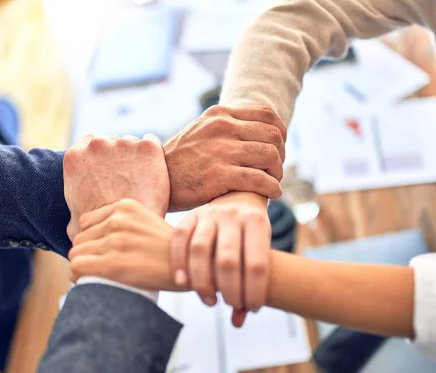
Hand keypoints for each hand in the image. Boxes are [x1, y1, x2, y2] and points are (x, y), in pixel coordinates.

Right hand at [63, 134, 168, 239]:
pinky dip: (153, 154)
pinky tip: (154, 171)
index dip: (98, 158)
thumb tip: (78, 224)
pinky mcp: (147, 147)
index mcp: (74, 157)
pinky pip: (152, 142)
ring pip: (131, 143)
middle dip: (117, 157)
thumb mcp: (75, 223)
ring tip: (141, 179)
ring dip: (135, 156)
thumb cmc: (101, 231)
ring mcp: (123, 143)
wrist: (130, 229)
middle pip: (110, 142)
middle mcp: (97, 144)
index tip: (107, 170)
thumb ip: (75, 211)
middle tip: (126, 178)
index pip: (87, 144)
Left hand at [68, 199, 181, 289]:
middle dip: (87, 254)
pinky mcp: (112, 263)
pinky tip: (89, 281)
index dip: (91, 240)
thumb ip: (124, 222)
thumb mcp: (148, 222)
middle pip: (80, 238)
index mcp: (125, 207)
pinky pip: (77, 267)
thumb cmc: (171, 251)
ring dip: (83, 266)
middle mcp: (118, 220)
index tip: (101, 252)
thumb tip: (98, 236)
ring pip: (76, 253)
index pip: (86, 222)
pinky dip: (78, 276)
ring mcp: (115, 241)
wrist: (192, 268)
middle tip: (100, 267)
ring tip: (96, 275)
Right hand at [165, 105, 286, 210]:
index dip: (280, 133)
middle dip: (281, 155)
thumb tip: (257, 131)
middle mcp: (222, 127)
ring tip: (273, 182)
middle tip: (276, 169)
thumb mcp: (201, 132)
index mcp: (220, 114)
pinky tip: (272, 194)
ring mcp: (220, 150)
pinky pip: (260, 179)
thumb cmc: (181, 161)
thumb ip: (226, 127)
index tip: (277, 149)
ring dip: (278, 173)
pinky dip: (272, 188)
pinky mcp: (219, 175)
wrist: (154, 179)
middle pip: (273, 135)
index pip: (267, 115)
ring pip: (270, 156)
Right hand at [170, 201, 271, 326]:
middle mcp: (232, 215)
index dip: (255, 292)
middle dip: (229, 290)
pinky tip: (182, 283)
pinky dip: (178, 263)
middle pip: (227, 260)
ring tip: (210, 301)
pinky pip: (179, 239)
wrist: (238, 199)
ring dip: (203, 282)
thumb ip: (251, 285)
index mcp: (257, 222)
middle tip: (230, 304)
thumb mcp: (261, 251)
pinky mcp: (189, 216)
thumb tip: (237, 321)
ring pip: (200, 250)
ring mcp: (209, 214)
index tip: (254, 308)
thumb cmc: (251, 236)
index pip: (257, 264)